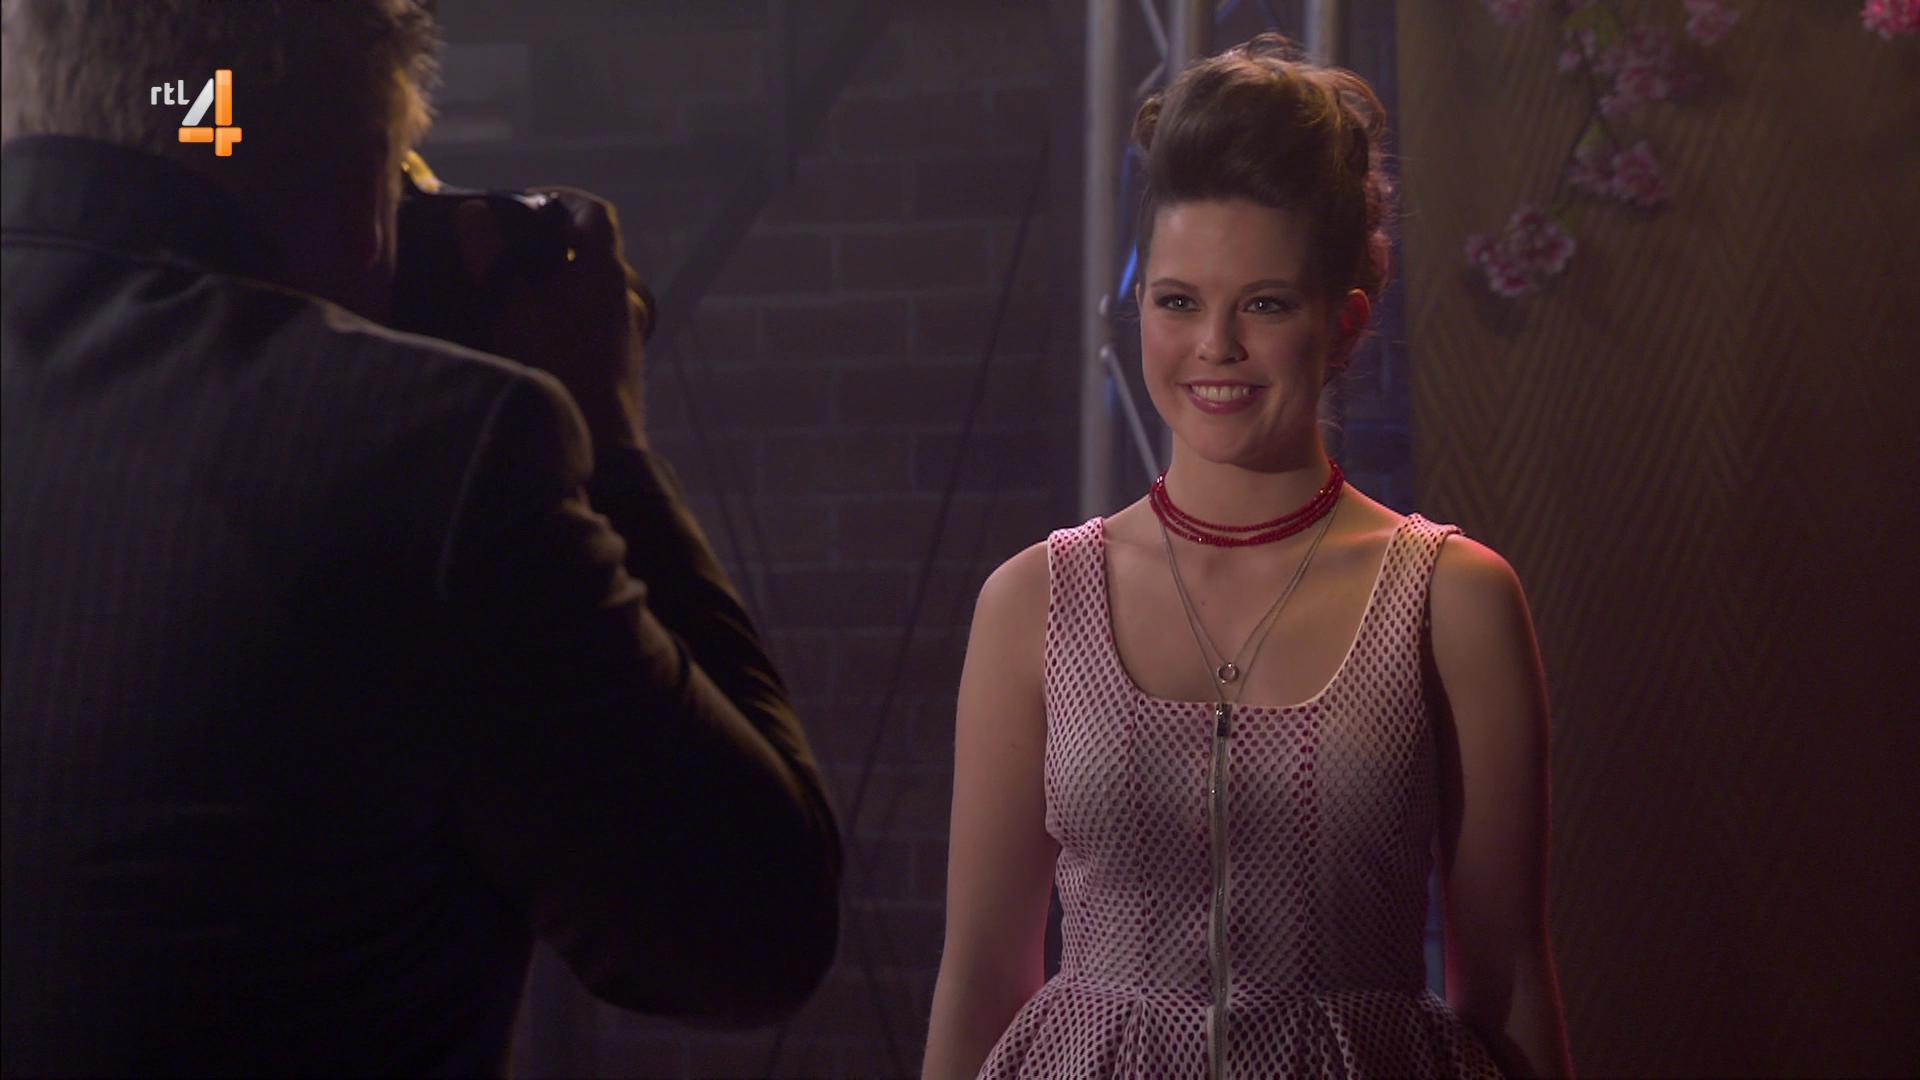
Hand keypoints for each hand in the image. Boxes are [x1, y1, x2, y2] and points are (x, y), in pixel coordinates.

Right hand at [455, 187, 650, 449]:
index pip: (594, 212)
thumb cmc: (556, 366)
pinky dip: (561, 317)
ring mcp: (625, 334)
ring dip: (553, 284)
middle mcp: (624, 297)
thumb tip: (474, 215)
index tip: (524, 205)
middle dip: (549, 245)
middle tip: (505, 251)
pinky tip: (526, 337)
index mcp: (606, 271)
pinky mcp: (618, 366)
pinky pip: (589, 325)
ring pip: (589, 292)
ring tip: (507, 293)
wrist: (601, 451)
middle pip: (591, 251)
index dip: (560, 199)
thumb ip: (491, 257)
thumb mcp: (510, 306)